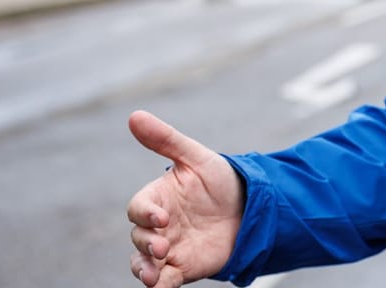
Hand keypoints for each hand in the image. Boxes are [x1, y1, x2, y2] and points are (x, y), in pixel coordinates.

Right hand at [126, 110, 242, 286]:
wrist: (251, 208)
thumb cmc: (220, 180)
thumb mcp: (197, 158)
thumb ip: (166, 140)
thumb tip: (134, 115)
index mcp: (158, 198)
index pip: (139, 207)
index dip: (145, 213)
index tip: (161, 217)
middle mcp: (158, 225)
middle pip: (138, 237)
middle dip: (146, 244)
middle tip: (162, 246)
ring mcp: (168, 248)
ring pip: (143, 262)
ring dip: (143, 269)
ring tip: (153, 275)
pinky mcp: (182, 268)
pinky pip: (163, 281)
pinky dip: (159, 286)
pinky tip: (161, 287)